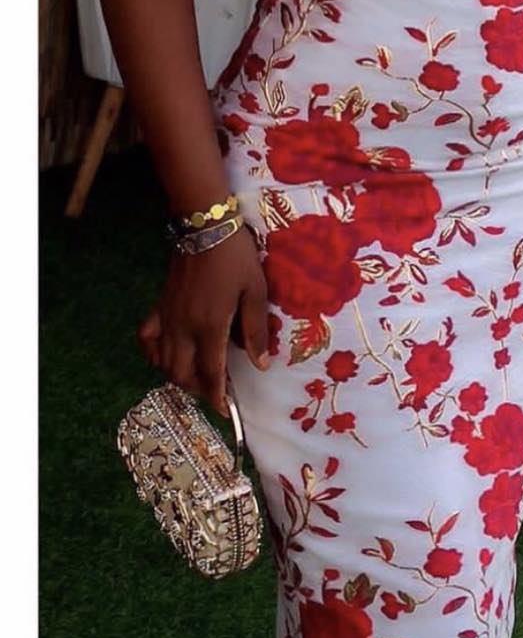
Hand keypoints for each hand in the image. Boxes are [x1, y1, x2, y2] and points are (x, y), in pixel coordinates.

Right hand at [138, 225, 270, 417]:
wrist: (205, 226)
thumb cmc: (236, 257)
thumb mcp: (255, 291)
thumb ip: (256, 330)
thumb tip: (260, 364)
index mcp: (209, 327)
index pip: (210, 374)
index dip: (216, 398)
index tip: (224, 411)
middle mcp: (183, 329)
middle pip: (181, 375)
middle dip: (198, 389)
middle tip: (216, 388)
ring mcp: (167, 318)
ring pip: (162, 362)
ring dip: (178, 374)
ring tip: (197, 372)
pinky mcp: (158, 306)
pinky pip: (147, 339)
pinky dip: (154, 353)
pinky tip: (168, 351)